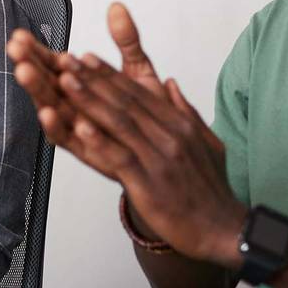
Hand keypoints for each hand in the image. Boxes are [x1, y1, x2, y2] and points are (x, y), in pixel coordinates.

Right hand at [8, 2, 165, 160]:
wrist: (169, 159)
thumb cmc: (149, 119)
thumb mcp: (138, 73)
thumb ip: (126, 41)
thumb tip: (117, 7)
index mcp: (82, 86)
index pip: (54, 63)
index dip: (38, 49)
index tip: (21, 34)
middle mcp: (76, 106)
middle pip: (47, 82)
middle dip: (30, 63)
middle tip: (16, 48)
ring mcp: (79, 128)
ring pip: (51, 106)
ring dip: (36, 89)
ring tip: (25, 72)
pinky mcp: (86, 151)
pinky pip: (66, 140)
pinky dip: (56, 127)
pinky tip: (48, 113)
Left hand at [58, 53, 243, 265]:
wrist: (222, 230)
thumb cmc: (209, 189)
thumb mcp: (207, 142)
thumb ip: (186, 111)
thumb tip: (171, 84)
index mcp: (179, 124)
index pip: (138, 92)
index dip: (109, 73)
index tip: (85, 57)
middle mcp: (170, 136)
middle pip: (125, 101)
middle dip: (92, 79)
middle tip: (66, 61)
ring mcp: (160, 159)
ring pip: (119, 123)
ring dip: (89, 101)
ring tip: (65, 83)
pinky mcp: (150, 184)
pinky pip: (121, 158)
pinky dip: (100, 142)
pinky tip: (80, 128)